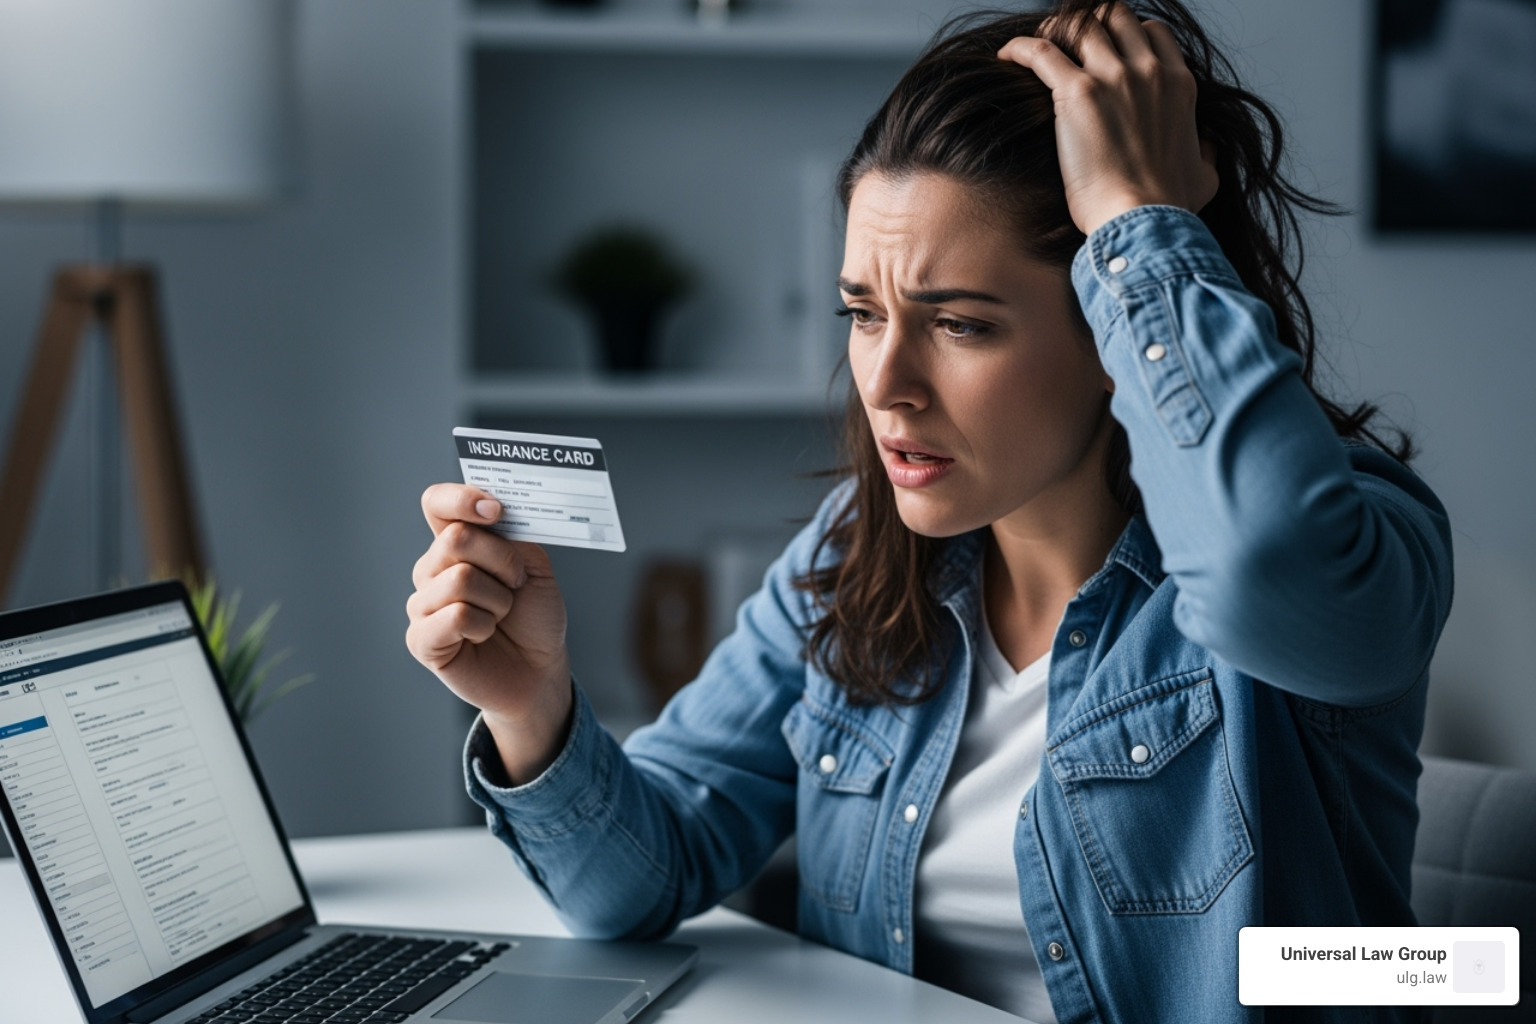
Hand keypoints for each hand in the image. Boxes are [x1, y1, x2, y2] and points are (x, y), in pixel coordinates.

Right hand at [406, 483, 571, 782]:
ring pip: (460, 579)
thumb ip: (511, 536)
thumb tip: (491, 511)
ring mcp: (423, 604)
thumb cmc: (534, 617)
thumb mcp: (534, 566)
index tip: (496, 511)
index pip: (436, 503)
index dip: (461, 498)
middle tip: (516, 584)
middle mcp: (432, 569)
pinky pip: (454, 616)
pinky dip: (483, 625)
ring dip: (497, 600)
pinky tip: (484, 635)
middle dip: (502, 562)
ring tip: (500, 616)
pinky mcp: (421, 639)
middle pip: (455, 539)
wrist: (540, 669)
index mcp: (456, 544)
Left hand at [998, 3, 1217, 235]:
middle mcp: (1147, 70)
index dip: (1126, 34)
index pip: (1151, 31)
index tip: (1106, 51)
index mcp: (1177, 83)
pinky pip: (1040, 52)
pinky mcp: (1077, 93)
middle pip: (1114, 17)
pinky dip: (1020, 48)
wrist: (1142, 218)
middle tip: (1068, 44)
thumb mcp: (1204, 174)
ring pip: (1078, 25)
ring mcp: (1112, 77)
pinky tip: (1006, 55)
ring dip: (1054, 30)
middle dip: (1089, 24)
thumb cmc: (1169, 205)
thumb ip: (1206, 152)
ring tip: (1037, 45)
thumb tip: (1206, 147)